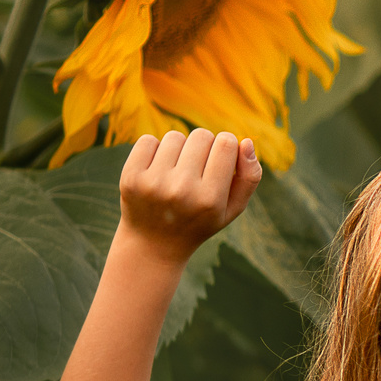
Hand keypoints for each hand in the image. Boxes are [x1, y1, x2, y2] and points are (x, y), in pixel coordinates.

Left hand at [118, 129, 260, 265]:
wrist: (153, 245)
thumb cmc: (200, 221)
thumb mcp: (232, 208)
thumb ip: (249, 177)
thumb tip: (247, 142)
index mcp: (210, 199)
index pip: (227, 143)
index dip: (227, 146)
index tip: (221, 159)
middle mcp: (182, 190)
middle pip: (202, 135)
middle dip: (203, 147)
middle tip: (197, 170)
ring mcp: (153, 184)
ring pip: (175, 136)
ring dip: (179, 150)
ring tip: (176, 173)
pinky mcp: (130, 177)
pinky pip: (148, 140)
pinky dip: (155, 150)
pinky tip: (157, 171)